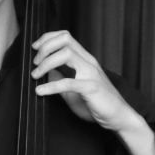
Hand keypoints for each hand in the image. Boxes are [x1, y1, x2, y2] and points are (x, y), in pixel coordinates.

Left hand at [31, 31, 145, 137]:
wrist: (118, 117)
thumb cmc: (98, 104)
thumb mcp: (73, 91)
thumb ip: (61, 80)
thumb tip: (46, 73)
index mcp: (85, 60)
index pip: (65, 37)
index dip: (48, 38)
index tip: (35, 48)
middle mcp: (88, 62)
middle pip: (65, 40)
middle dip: (45, 47)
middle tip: (35, 63)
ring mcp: (91, 73)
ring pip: (66, 54)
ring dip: (46, 63)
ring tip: (36, 75)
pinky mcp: (91, 88)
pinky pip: (68, 83)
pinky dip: (51, 86)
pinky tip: (40, 91)